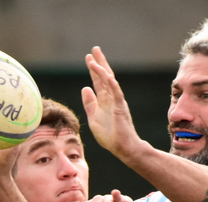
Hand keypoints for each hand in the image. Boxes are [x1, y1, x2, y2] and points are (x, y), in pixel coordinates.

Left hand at [80, 47, 147, 161]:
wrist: (122, 148)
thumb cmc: (110, 136)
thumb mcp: (93, 119)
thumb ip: (89, 104)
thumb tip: (85, 88)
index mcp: (104, 101)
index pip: (98, 82)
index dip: (93, 70)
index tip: (89, 58)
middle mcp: (111, 98)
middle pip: (105, 76)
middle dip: (99, 62)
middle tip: (94, 49)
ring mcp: (116, 102)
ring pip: (110, 81)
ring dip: (102, 69)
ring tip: (94, 58)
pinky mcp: (120, 107)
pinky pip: (116, 92)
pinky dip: (111, 83)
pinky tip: (106, 74)